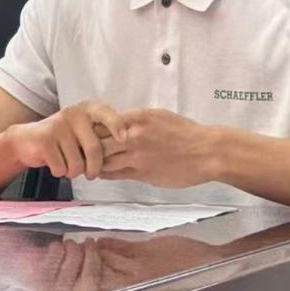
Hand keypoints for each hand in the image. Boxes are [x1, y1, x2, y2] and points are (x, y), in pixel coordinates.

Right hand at [7, 101, 127, 179]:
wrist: (27, 140)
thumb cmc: (64, 139)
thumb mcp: (84, 130)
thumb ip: (102, 135)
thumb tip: (125, 148)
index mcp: (88, 109)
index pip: (107, 114)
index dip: (117, 126)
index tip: (124, 139)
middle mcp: (74, 113)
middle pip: (95, 149)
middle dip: (95, 168)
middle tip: (91, 174)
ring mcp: (58, 125)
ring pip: (77, 164)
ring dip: (74, 173)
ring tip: (69, 165)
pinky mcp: (45, 140)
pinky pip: (61, 168)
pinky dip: (60, 173)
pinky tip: (55, 164)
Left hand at [99, 109, 216, 187]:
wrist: (206, 152)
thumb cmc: (186, 134)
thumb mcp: (160, 117)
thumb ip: (137, 121)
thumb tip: (119, 126)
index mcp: (138, 118)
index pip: (103, 122)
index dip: (93, 129)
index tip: (88, 133)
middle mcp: (134, 135)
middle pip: (97, 141)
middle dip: (88, 147)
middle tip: (83, 151)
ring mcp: (137, 155)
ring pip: (103, 160)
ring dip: (94, 163)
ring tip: (89, 164)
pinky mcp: (142, 173)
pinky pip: (115, 174)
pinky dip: (105, 174)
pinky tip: (101, 173)